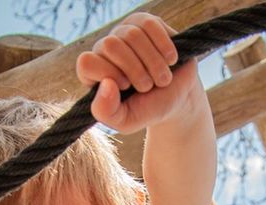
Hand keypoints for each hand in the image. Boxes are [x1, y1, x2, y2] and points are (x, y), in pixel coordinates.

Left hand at [75, 13, 197, 132]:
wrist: (178, 98)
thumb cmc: (147, 109)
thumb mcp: (125, 121)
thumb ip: (106, 112)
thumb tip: (106, 83)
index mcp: (93, 71)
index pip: (86, 62)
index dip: (108, 74)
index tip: (126, 87)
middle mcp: (105, 48)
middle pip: (111, 45)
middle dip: (135, 70)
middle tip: (147, 86)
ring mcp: (125, 32)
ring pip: (133, 35)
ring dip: (153, 63)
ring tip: (162, 79)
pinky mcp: (145, 23)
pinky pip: (150, 25)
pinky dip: (164, 47)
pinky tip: (170, 61)